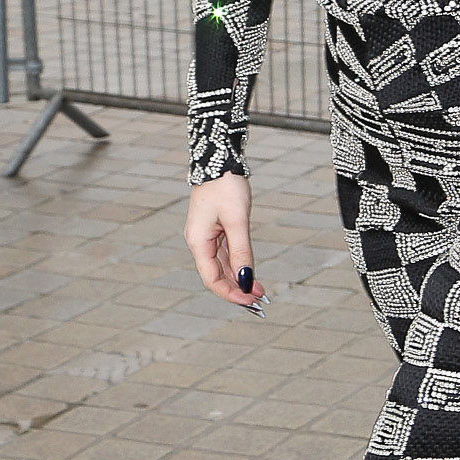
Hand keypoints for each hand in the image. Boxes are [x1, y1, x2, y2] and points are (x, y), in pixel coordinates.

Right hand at [185, 175, 265, 312]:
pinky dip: (238, 264)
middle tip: (261, 299)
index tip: (251, 301)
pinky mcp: (214, 228)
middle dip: (237, 289)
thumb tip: (247, 279)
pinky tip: (250, 271)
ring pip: (222, 265)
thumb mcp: (237, 221)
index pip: (212, 279)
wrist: (219, 158)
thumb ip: (241, 252)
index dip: (231, 294)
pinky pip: (225, 253)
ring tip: (261, 289)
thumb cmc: (226, 187)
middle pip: (216, 275)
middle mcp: (199, 242)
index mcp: (198, 242)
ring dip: (239, 278)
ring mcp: (206, 235)